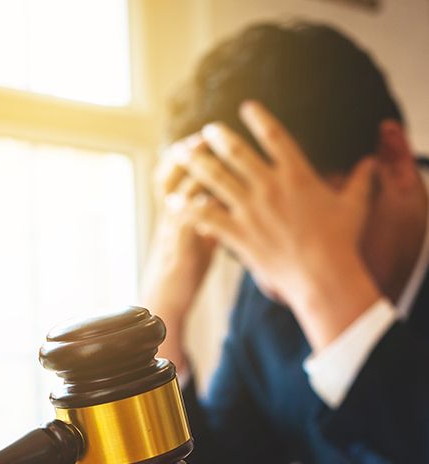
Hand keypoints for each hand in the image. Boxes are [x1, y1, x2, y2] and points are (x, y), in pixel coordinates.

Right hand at [142, 136, 217, 369]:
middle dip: (187, 154)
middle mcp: (168, 219)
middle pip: (169, 176)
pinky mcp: (182, 250)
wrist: (164, 305)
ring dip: (195, 174)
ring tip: (213, 159)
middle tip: (205, 136)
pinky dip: (204, 205)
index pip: (169, 175)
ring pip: (179, 194)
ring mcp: (173, 234)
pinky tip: (220, 195)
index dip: (181, 154)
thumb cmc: (183, 275)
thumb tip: (223, 206)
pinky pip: (190, 220)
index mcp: (171, 215)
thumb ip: (208, 222)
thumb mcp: (196, 242)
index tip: (201, 137)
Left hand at [174, 102, 382, 349]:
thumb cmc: (341, 243)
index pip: (276, 136)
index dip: (260, 119)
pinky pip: (206, 216)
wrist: (322, 276)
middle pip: (236, 152)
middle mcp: (270, 185)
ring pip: (214, 178)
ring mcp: (251, 209)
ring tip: (179, 152)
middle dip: (217, 137)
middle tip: (204, 131)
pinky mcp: (238, 233)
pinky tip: (172, 201)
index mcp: (297, 174)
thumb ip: (360, 181)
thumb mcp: (354, 206)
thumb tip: (372, 162)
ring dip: (194, 162)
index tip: (247, 107)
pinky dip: (187, 207)